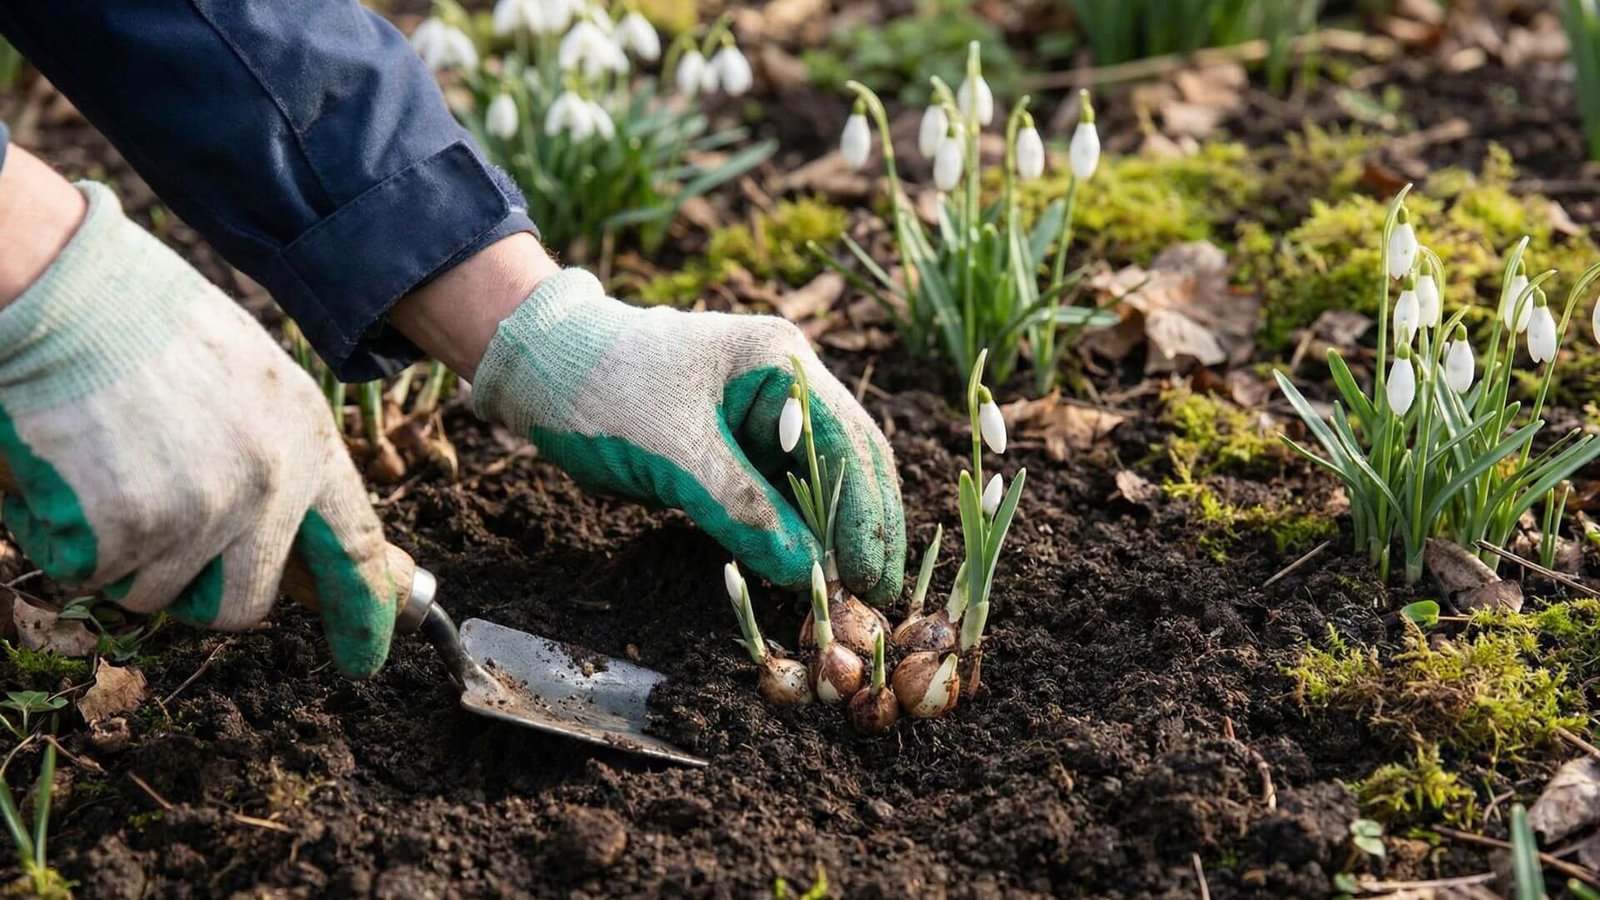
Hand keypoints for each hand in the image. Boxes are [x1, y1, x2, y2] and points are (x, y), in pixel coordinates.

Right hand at [0, 183, 396, 677]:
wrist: (73, 292)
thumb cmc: (149, 324)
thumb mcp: (251, 379)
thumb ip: (275, 451)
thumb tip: (283, 527)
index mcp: (308, 440)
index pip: (355, 546)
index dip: (364, 611)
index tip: (365, 657)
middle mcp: (271, 484)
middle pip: (244, 603)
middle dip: (199, 592)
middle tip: (154, 544)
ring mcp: (204, 509)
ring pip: (158, 595)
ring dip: (124, 560)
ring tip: (106, 475)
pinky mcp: (135, 525)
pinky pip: (96, 575)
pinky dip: (72, 543)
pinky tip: (69, 478)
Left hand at [472, 269, 905, 602]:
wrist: (539, 372)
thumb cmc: (602, 388)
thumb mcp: (673, 450)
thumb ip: (741, 508)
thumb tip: (807, 570)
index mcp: (783, 364)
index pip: (851, 447)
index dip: (869, 517)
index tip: (878, 579)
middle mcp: (786, 388)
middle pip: (848, 467)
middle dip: (862, 532)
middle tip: (877, 600)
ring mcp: (761, 420)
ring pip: (815, 489)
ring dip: (830, 540)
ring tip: (848, 599)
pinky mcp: (733, 451)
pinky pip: (777, 500)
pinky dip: (792, 537)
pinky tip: (804, 576)